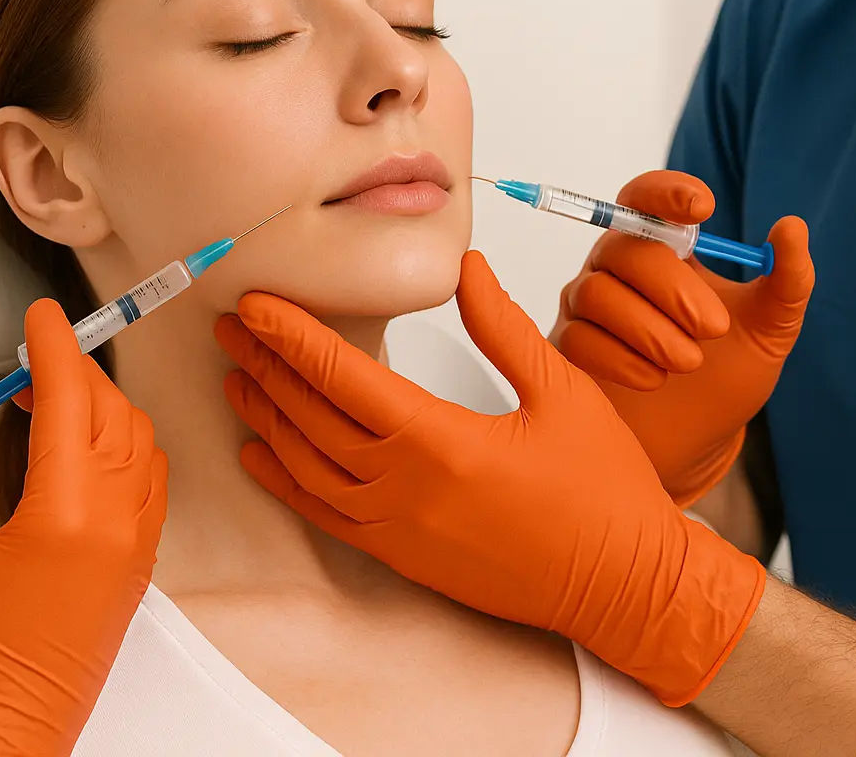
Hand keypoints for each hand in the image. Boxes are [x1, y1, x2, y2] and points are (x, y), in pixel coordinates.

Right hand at [0, 299, 167, 756]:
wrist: (5, 727)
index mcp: (67, 510)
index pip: (71, 396)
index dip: (54, 344)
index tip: (42, 316)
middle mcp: (118, 520)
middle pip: (112, 410)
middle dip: (76, 371)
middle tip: (31, 359)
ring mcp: (138, 541)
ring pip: (140, 439)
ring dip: (104, 406)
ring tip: (52, 401)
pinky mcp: (143, 562)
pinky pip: (152, 477)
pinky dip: (126, 444)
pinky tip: (88, 448)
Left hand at [216, 252, 765, 705]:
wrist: (623, 585)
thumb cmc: (602, 492)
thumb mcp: (562, 391)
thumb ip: (504, 328)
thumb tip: (466, 269)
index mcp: (443, 442)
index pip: (345, 378)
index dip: (293, 337)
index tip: (257, 305)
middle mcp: (406, 490)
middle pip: (312, 418)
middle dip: (266, 366)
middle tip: (231, 327)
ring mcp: (399, 529)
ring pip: (308, 467)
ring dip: (267, 418)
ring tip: (237, 377)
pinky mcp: (403, 556)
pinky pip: (325, 515)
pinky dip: (285, 483)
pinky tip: (260, 453)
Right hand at [551, 170, 813, 506]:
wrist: (701, 438)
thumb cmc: (729, 373)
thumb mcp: (771, 328)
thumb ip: (788, 280)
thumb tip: (792, 226)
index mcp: (664, 247)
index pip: (647, 197)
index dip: (666, 192)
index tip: (704, 209)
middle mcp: (618, 267)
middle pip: (623, 248)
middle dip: (671, 286)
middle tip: (714, 328)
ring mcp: (588, 307)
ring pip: (597, 293)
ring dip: (649, 329)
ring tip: (689, 362)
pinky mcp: (570, 349)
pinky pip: (579, 338)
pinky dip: (621, 359)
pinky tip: (654, 379)